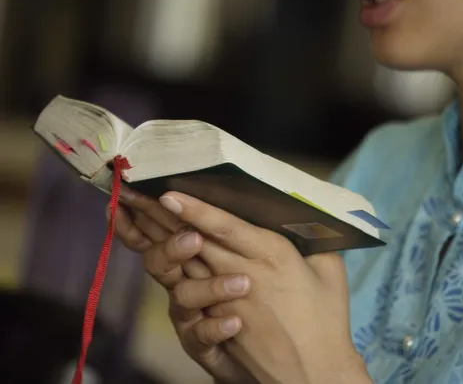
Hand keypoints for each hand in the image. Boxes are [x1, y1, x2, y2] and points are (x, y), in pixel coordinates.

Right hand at [113, 188, 257, 383]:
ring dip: (210, 288)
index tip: (123, 197)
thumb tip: (209, 190)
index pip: (157, 232)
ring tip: (242, 283)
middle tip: (193, 239)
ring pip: (185, 297)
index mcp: (188, 256)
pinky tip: (235, 322)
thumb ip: (223, 226)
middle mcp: (181, 282)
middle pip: (160, 261)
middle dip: (170, 248)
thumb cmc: (251, 290)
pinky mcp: (201, 343)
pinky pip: (202, 335)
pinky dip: (216, 327)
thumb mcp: (244, 251)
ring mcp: (188, 314)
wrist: (266, 341)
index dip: (137, 217)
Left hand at [159, 192, 370, 383]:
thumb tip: (303, 221)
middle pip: (196, 241)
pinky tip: (165, 258)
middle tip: (139, 196)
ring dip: (165, 242)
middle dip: (165, 218)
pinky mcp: (217, 321)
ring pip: (187, 265)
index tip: (169, 195)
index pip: (226, 227)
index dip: (196, 210)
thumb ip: (315, 242)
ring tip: (142, 220)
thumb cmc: (326, 322)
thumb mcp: (331, 273)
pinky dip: (176, 273)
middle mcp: (243, 275)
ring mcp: (225, 301)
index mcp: (273, 256)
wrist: (314, 373)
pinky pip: (189, 293)